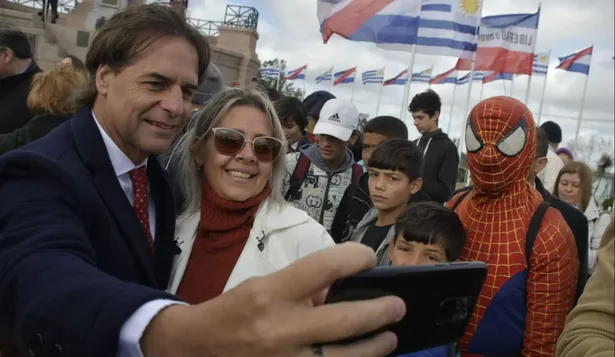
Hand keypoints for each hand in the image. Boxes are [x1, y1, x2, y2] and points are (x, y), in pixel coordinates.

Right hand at [142, 243, 404, 356]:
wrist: (193, 350)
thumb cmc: (231, 312)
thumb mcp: (263, 287)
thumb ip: (302, 288)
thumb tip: (342, 288)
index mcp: (271, 295)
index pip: (324, 267)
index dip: (355, 258)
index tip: (369, 259)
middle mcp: (279, 330)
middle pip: (345, 321)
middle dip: (380, 312)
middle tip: (397, 307)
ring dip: (374, 348)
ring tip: (389, 338)